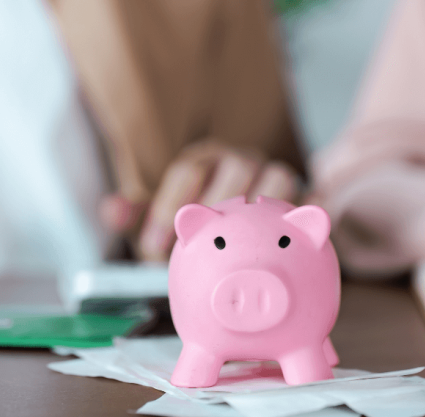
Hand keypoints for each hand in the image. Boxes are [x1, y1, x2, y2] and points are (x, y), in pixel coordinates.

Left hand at [99, 139, 299, 261]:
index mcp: (205, 160)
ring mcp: (276, 174)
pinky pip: (313, 201)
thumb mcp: (164, 218)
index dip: (168, 207)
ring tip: (249, 248)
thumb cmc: (202, 222)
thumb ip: (138, 216)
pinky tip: (297, 245)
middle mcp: (241, 160)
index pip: (188, 170)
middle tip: (199, 249)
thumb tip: (111, 209)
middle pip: (236, 167)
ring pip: (280, 177)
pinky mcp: (305, 196)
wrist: (249, 224)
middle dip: (217, 206)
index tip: (153, 248)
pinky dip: (308, 216)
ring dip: (266, 208)